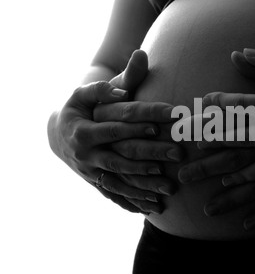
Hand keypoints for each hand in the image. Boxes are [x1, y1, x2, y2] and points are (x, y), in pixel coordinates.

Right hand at [48, 50, 180, 213]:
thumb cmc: (77, 109)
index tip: (166, 118)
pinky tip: (153, 208)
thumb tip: (131, 65)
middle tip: (178, 153)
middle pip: (123, 156)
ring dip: (145, 185)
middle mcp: (86, 154)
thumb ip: (104, 86)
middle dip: (151, 155)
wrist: (57, 136)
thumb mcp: (83, 93)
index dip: (140, 123)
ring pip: (121, 181)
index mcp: (84, 130)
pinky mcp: (95, 183)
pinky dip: (133, 202)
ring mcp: (91, 172)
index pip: (117, 126)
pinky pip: (115, 196)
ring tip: (170, 188)